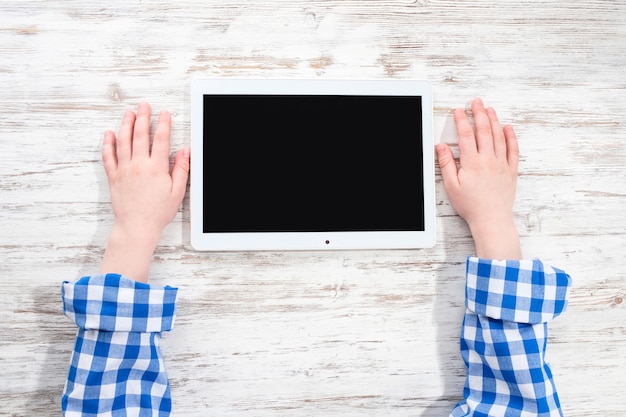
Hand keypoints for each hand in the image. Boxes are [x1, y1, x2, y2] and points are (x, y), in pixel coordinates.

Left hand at [99, 103, 189, 281]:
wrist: (136, 227)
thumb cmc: (157, 212)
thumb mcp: (177, 192)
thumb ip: (181, 169)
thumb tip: (185, 152)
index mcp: (156, 168)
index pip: (162, 140)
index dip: (164, 124)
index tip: (165, 114)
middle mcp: (139, 165)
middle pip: (141, 135)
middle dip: (143, 118)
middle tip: (144, 106)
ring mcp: (124, 170)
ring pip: (124, 141)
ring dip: (126, 124)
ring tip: (129, 113)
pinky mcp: (113, 177)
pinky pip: (108, 156)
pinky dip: (108, 143)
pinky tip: (109, 133)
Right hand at [436, 98, 521, 259]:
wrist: (492, 219)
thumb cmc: (471, 205)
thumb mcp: (451, 186)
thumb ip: (446, 164)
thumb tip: (441, 147)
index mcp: (472, 163)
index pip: (466, 135)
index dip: (461, 120)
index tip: (459, 111)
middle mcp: (488, 160)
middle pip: (484, 130)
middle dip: (479, 113)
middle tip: (476, 102)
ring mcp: (502, 163)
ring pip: (499, 136)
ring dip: (494, 120)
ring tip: (489, 109)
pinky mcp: (511, 170)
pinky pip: (513, 149)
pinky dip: (511, 136)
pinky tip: (508, 127)